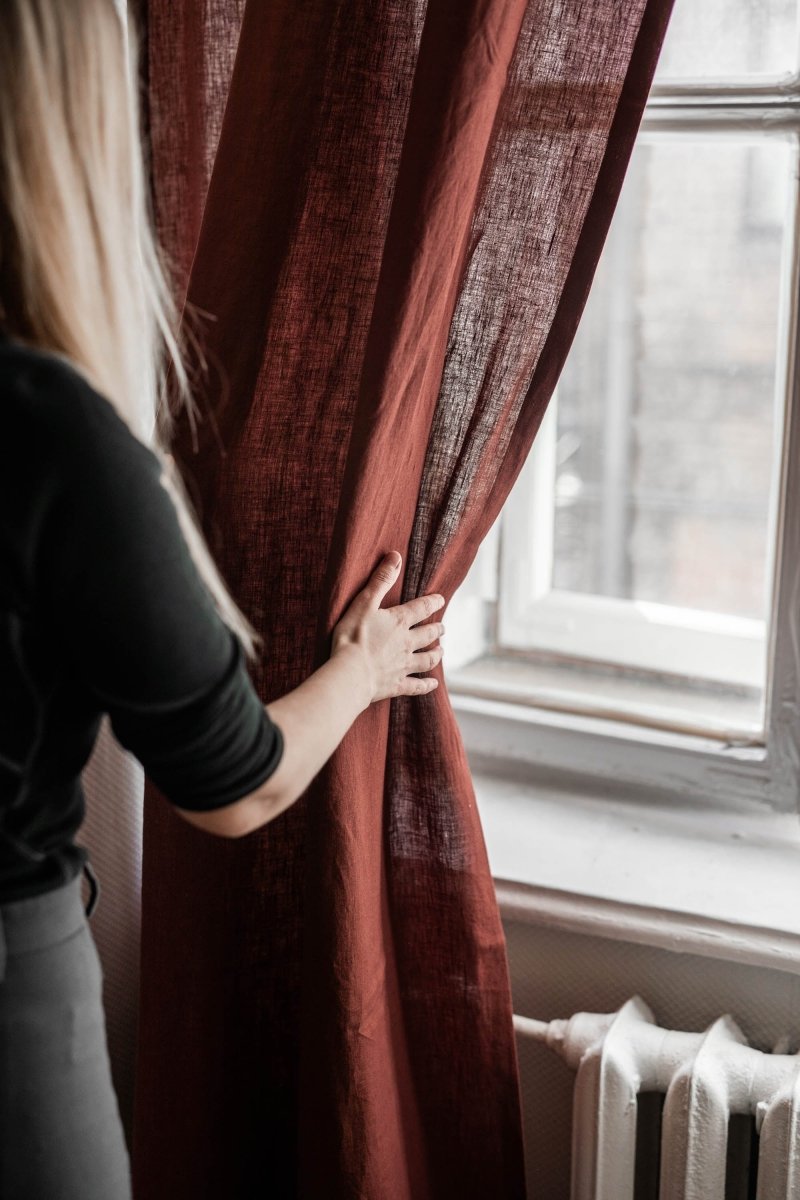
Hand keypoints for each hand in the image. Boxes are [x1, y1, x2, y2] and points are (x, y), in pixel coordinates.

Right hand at [332, 552, 445, 703]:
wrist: (350, 673)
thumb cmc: (352, 636)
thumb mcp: (364, 603)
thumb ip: (380, 580)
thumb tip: (396, 557)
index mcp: (399, 622)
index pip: (421, 608)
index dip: (432, 603)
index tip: (441, 600)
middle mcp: (407, 644)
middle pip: (427, 635)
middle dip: (436, 630)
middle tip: (442, 628)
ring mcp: (403, 666)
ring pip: (427, 659)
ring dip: (436, 654)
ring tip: (441, 650)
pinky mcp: (396, 684)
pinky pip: (416, 686)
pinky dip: (426, 685)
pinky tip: (433, 685)